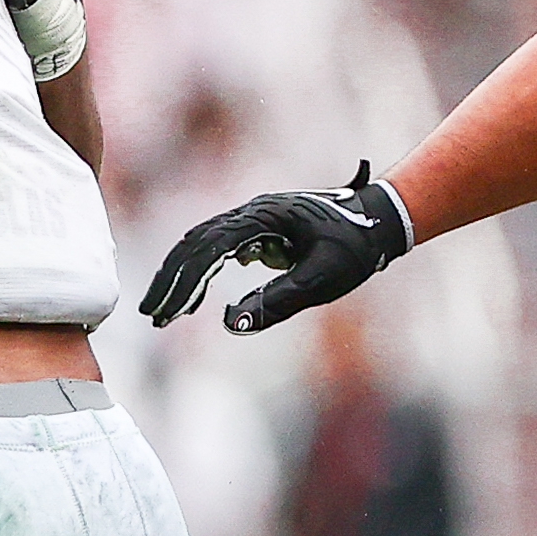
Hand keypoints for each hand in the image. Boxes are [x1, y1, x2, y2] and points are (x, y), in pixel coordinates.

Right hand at [139, 163, 412, 334]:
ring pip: (201, 244)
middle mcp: (251, 211)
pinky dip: (199, 271)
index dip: (183, 283)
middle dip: (171, 281)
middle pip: (195, 244)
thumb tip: (231, 324)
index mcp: (263, 216)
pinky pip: (216, 247)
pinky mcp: (257, 227)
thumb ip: (276, 301)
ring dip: (181, 277)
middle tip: (151, 315)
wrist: (385, 217)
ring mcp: (252, 217)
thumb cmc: (357, 246)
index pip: (208, 249)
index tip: (165, 312)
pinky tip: (193, 296)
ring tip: (165, 310)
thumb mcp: (321, 279)